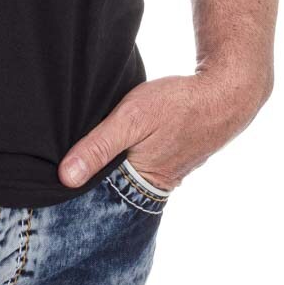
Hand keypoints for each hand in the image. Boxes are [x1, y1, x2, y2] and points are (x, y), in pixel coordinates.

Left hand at [58, 68, 271, 191]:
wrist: (226, 92)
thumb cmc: (177, 103)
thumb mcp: (131, 119)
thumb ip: (99, 146)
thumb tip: (66, 178)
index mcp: (146, 181)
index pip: (103, 192)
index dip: (82, 182)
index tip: (57, 173)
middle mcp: (159, 183)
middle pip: (116, 184)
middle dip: (96, 172)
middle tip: (68, 156)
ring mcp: (170, 170)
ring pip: (130, 170)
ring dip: (114, 160)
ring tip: (90, 145)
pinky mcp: (175, 154)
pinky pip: (144, 158)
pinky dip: (131, 151)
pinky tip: (122, 137)